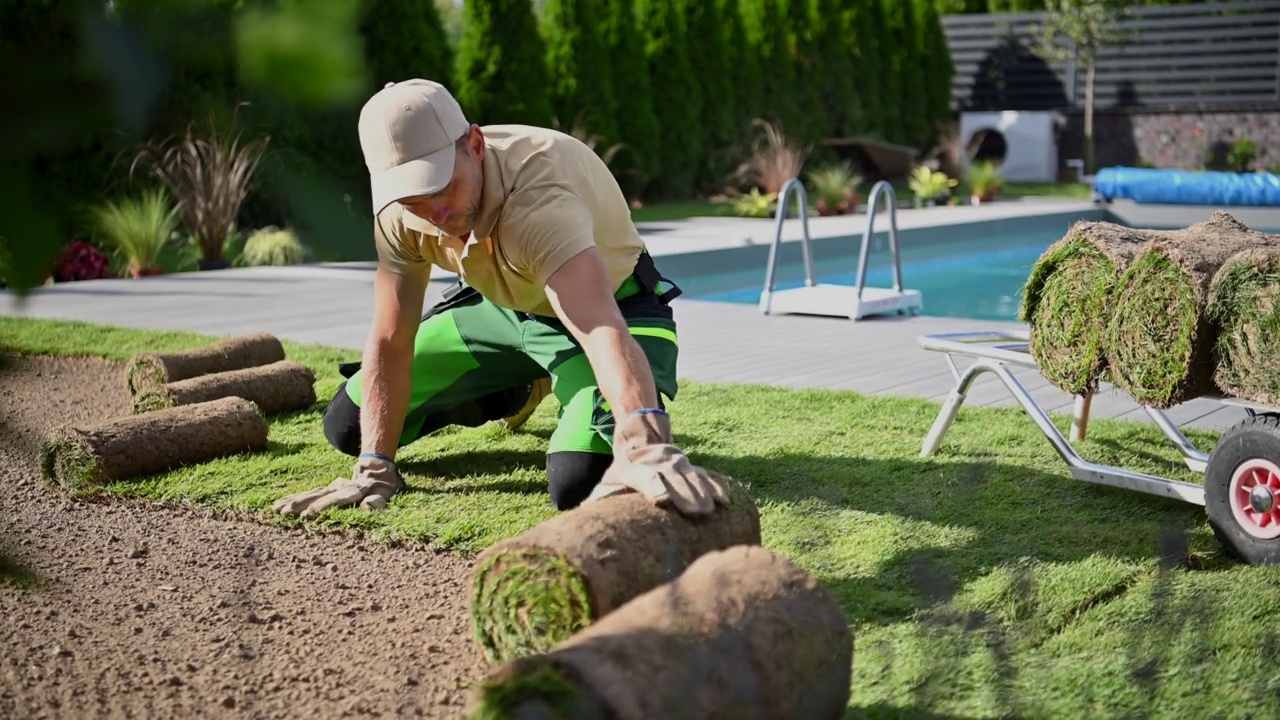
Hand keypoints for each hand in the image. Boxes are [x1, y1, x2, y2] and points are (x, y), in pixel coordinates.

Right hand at [272, 454, 404, 518]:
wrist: (376, 469)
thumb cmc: (382, 487)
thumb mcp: (384, 493)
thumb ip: (377, 500)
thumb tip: (369, 506)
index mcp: (352, 491)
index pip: (335, 499)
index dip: (322, 507)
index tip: (307, 515)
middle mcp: (338, 488)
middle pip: (317, 496)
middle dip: (300, 505)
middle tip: (283, 513)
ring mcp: (330, 488)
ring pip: (309, 494)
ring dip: (292, 502)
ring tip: (276, 509)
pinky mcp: (325, 490)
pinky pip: (308, 495)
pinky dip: (293, 499)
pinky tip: (279, 504)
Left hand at [587, 410, 730, 515]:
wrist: (642, 436)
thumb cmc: (626, 467)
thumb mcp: (612, 477)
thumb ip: (604, 495)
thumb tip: (587, 511)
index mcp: (640, 470)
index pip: (648, 479)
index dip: (656, 488)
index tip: (663, 499)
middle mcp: (662, 467)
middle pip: (676, 481)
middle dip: (686, 496)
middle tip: (696, 513)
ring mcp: (679, 465)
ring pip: (694, 478)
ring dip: (704, 494)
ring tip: (712, 510)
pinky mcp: (691, 466)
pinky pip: (706, 476)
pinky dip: (717, 486)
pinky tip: (726, 499)